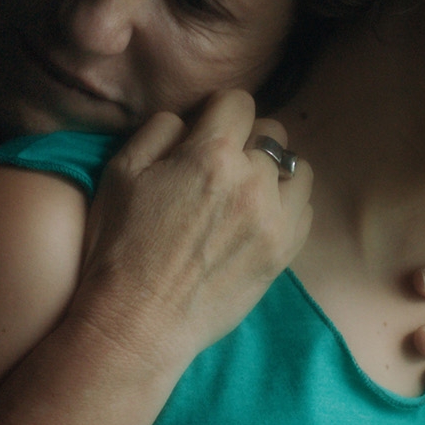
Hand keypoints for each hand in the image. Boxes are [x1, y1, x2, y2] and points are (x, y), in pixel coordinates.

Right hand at [70, 89, 312, 368]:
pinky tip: (257, 220)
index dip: (220, 111)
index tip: (208, 128)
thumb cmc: (120, 246)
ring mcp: (274, 218)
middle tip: (221, 166)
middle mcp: (252, 180)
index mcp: (211, 154)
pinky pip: (304, 208)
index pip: (239, 101)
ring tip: (246, 191)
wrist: (138, 323)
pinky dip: (286, 206)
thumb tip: (191, 119)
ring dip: (274, 172)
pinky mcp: (285, 252)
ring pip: (296, 168)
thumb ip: (161, 129)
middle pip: (271, 133)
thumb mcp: (121, 172)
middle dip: (247, 140)